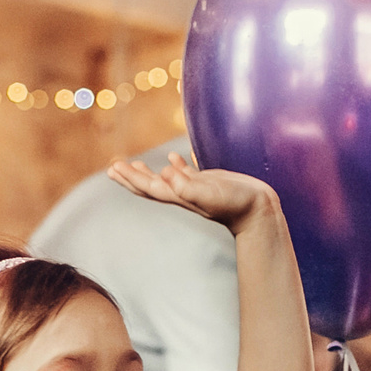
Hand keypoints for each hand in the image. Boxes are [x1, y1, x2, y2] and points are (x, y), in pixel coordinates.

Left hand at [106, 152, 279, 233]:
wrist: (258, 212)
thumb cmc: (235, 204)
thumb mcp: (210, 194)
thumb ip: (188, 186)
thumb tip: (166, 173)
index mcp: (179, 196)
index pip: (149, 187)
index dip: (130, 178)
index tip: (114, 168)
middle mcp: (183, 193)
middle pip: (151, 185)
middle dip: (131, 177)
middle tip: (113, 167)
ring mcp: (195, 189)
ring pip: (166, 180)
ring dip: (149, 173)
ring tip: (134, 165)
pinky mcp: (208, 183)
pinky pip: (187, 173)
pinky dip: (177, 165)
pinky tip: (172, 158)